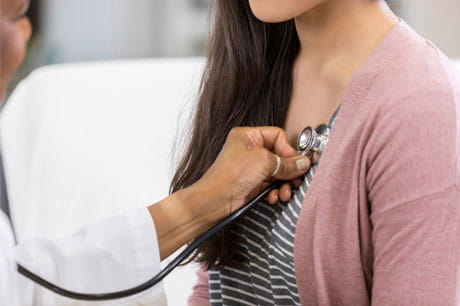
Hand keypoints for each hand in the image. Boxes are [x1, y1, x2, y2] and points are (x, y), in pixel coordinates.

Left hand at [149, 126, 311, 258]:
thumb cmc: (230, 175)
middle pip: (279, 156)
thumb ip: (286, 162)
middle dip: (289, 170)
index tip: (296, 162)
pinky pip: (271, 185)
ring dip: (284, 184)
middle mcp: (249, 150)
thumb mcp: (264, 162)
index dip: (288, 149)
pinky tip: (274, 197)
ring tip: (285, 192)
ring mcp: (250, 167)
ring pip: (277, 172)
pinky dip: (275, 191)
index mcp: (248, 136)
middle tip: (296, 180)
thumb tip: (303, 162)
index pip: (277, 136)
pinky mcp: (252, 183)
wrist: (216, 200)